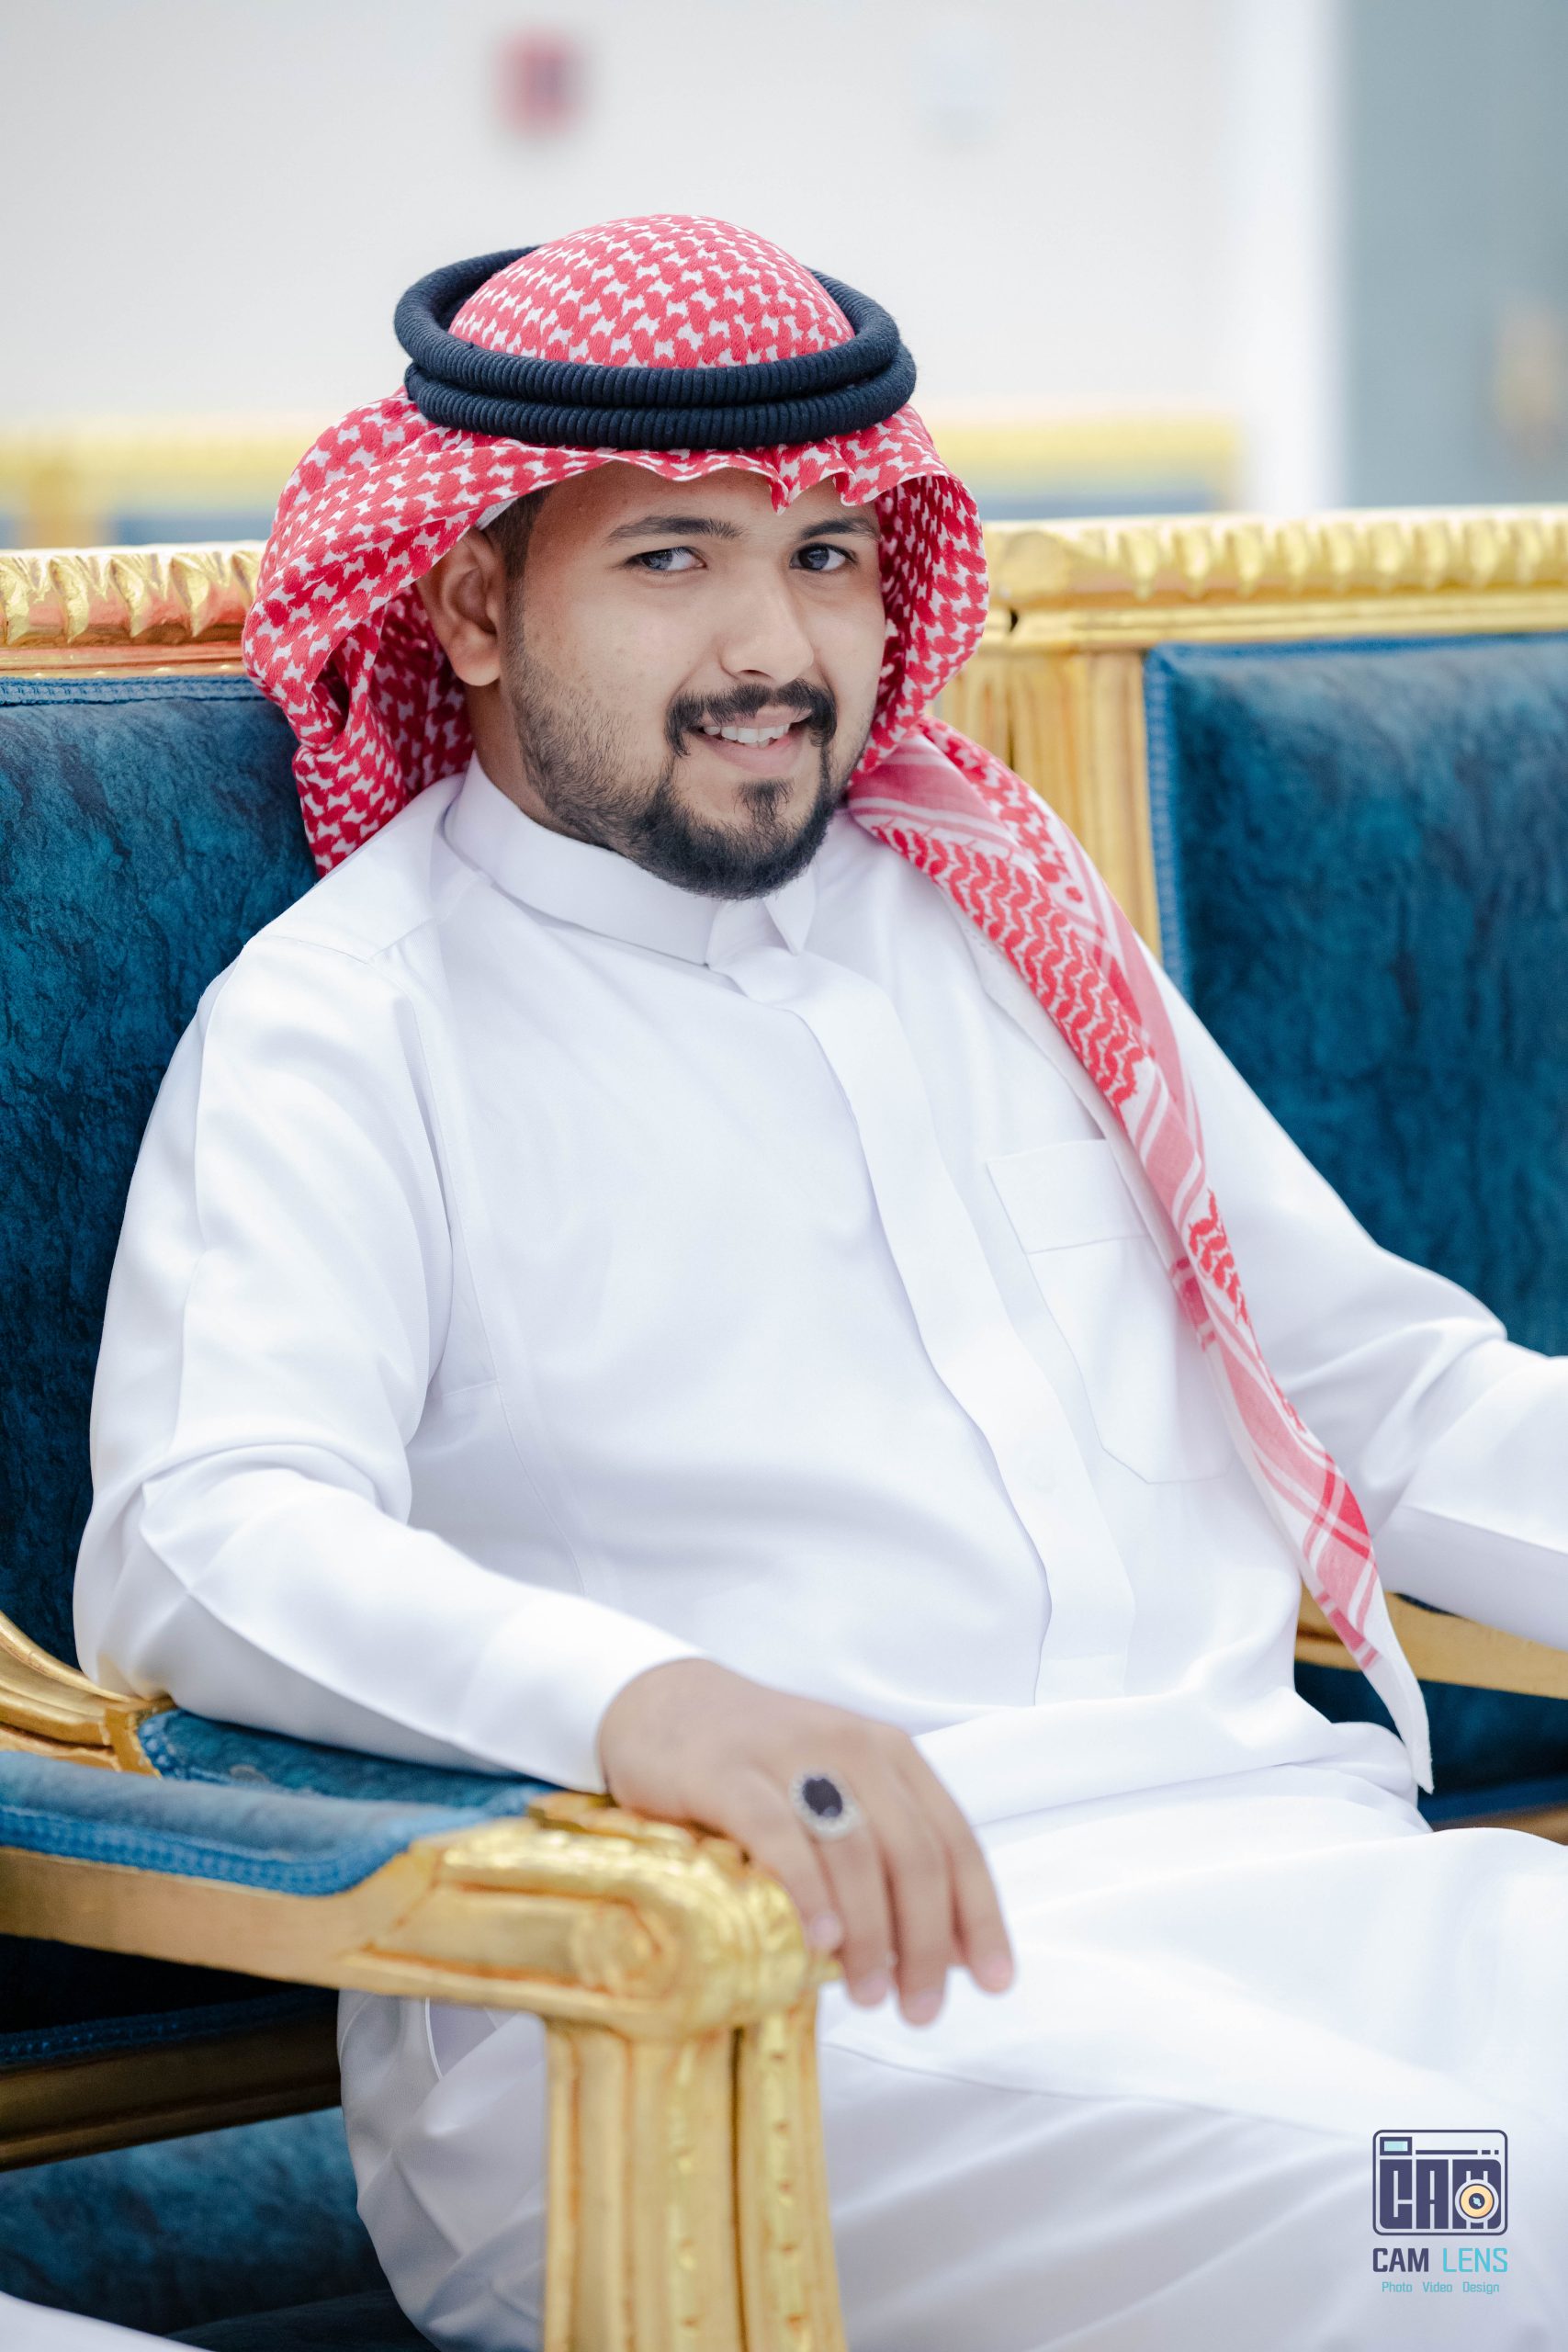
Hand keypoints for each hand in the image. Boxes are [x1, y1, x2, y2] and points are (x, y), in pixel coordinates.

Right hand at [595, 1657, 1015, 2027]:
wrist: (665, 1703)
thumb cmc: (761, 1767)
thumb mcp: (838, 1794)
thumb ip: (889, 1856)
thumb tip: (951, 1951)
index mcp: (891, 1754)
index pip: (955, 1841)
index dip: (982, 1915)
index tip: (995, 1983)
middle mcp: (853, 1748)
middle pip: (914, 1855)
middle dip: (929, 1941)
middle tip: (920, 2009)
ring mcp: (791, 1756)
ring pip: (855, 1852)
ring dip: (873, 1933)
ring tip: (872, 1996)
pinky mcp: (729, 1773)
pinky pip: (779, 1835)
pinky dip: (809, 1892)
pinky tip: (820, 1943)